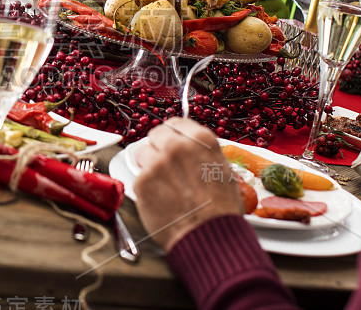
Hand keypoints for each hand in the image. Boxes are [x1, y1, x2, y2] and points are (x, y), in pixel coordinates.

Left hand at [133, 118, 242, 252]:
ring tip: (164, 184)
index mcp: (200, 140)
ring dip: (149, 165)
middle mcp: (176, 146)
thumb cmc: (220, 209)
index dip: (173, 134)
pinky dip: (146, 186)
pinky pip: (139, 176)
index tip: (171, 142)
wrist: (209, 236)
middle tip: (164, 164)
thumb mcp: (222, 170)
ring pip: (143, 154)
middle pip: (156, 134)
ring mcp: (157, 163)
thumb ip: (201, 153)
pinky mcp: (142, 181)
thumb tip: (187, 147)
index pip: (176, 123)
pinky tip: (160, 198)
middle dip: (158, 147)